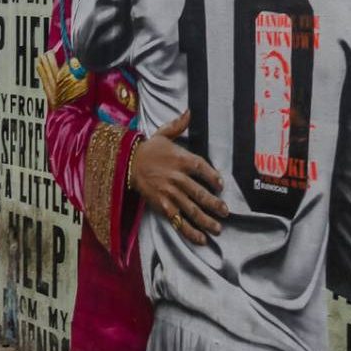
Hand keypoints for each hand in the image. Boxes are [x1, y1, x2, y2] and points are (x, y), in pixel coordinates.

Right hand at [131, 111, 226, 245]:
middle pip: (200, 193)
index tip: (221, 185)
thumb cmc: (147, 149)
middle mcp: (176, 177)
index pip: (202, 167)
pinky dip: (190, 230)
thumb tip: (190, 111)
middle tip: (225, 212)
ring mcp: (169, 192)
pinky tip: (201, 239)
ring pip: (192, 209)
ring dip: (207, 220)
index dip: (213, 177)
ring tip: (218, 228)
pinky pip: (178, 220)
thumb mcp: (161, 134)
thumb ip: (178, 125)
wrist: (125, 164)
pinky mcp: (161, 204)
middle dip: (215, 204)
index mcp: (180, 158)